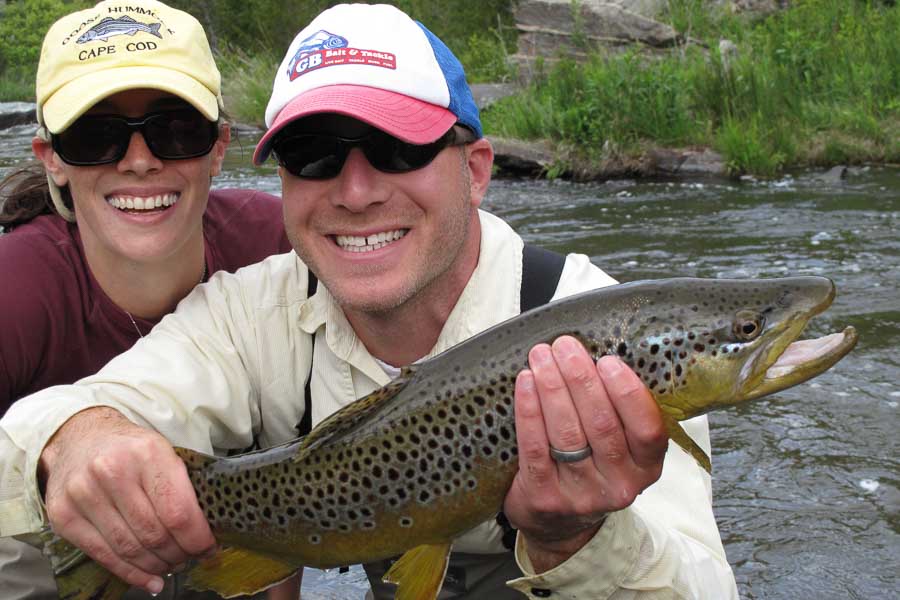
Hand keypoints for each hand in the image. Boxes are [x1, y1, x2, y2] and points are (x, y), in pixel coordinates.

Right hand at [39, 407, 215, 593]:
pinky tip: (148, 579)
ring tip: (170, 565)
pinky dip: (130, 573)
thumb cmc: (130, 450)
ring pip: (130, 549)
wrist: (80, 439)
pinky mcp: (63, 516)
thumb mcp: (162, 452)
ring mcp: (83, 494)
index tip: (208, 549)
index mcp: (147, 453)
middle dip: (178, 554)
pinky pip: (103, 555)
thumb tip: (204, 532)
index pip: (177, 511)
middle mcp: (112, 471)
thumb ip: (182, 487)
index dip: (197, 539)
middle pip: (154, 534)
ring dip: (156, 566)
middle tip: (188, 557)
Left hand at [503, 336, 667, 571]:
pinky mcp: (545, 497)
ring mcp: (582, 495)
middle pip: (602, 425)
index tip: (608, 361)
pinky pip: (535, 447)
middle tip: (565, 346)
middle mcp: (619, 484)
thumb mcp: (619, 447)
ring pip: (567, 434)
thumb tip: (595, 351)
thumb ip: (617, 409)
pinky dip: (529, 410)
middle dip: (581, 379)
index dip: (628, 393)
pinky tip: (525, 383)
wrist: (559, 524)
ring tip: (541, 357)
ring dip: (552, 388)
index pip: (648, 430)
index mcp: (646, 467)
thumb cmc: (590, 466)